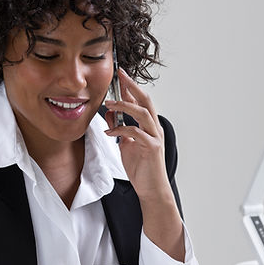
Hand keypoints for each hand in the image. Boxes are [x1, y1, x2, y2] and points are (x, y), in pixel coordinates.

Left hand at [103, 70, 184, 260]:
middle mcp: (155, 128)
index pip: (141, 101)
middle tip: (120, 75)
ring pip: (142, 114)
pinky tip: (109, 131)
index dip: (131, 87)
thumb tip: (110, 113)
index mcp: (150, 126)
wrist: (151, 189)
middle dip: (132, 87)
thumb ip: (120, 128)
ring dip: (125, 106)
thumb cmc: (141, 168)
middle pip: (145, 101)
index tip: (120, 75)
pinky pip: (135, 133)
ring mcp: (155, 137)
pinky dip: (121, 129)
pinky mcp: (151, 148)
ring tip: (109, 103)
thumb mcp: (126, 145)